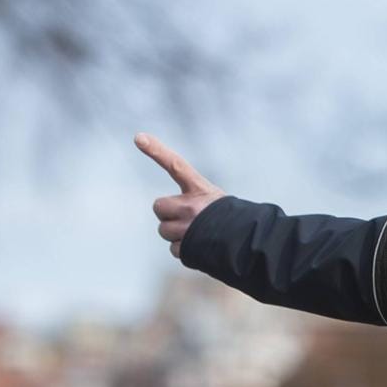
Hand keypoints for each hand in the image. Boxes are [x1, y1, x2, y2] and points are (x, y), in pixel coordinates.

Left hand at [137, 133, 225, 258]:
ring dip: (175, 233)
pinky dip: (184, 249)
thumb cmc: (230, 219)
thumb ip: (189, 200)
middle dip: (168, 214)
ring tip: (196, 233)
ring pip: (164, 230)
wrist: (248, 243)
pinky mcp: (187, 247)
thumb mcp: (214, 200)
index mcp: (200, 189)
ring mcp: (188, 228)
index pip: (176, 166)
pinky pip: (173, 248)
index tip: (139, 138)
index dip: (156, 151)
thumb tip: (162, 209)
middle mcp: (192, 206)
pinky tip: (199, 246)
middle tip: (186, 217)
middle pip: (159, 207)